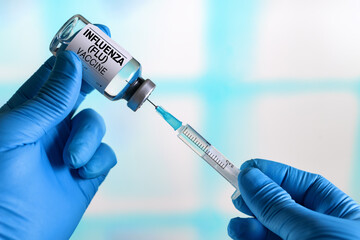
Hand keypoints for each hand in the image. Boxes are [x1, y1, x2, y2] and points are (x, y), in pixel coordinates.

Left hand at [0, 25, 116, 238]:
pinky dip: (97, 162)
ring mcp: (70, 149)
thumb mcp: (15, 134)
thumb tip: (71, 62)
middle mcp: (51, 127)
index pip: (56, 74)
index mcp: (28, 112)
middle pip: (82, 93)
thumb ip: (48, 99)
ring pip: (96, 125)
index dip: (76, 53)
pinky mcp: (87, 172)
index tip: (99, 34)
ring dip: (88, 140)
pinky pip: (106, 155)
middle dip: (99, 82)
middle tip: (117, 73)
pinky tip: (80, 175)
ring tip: (71, 162)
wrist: (10, 239)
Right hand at [228, 159, 359, 239]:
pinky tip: (241, 236)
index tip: (245, 168)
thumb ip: (278, 204)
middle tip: (237, 197)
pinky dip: (249, 239)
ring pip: (269, 229)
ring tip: (236, 226)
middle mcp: (322, 231)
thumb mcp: (313, 230)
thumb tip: (249, 175)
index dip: (273, 174)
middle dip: (256, 201)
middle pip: (282, 207)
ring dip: (249, 225)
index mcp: (341, 216)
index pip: (303, 185)